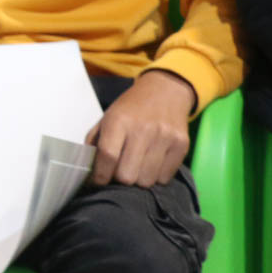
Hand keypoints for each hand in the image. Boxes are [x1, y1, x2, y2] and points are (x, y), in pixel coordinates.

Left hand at [86, 69, 195, 187]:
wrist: (165, 91)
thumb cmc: (131, 108)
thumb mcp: (107, 117)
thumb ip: (96, 142)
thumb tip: (90, 171)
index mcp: (119, 120)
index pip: (108, 156)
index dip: (101, 175)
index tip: (98, 181)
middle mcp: (143, 129)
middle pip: (127, 175)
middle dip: (120, 179)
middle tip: (119, 171)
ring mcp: (165, 138)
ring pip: (146, 181)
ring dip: (138, 179)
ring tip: (137, 166)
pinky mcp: (182, 145)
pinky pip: (165, 178)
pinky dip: (156, 176)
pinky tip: (152, 163)